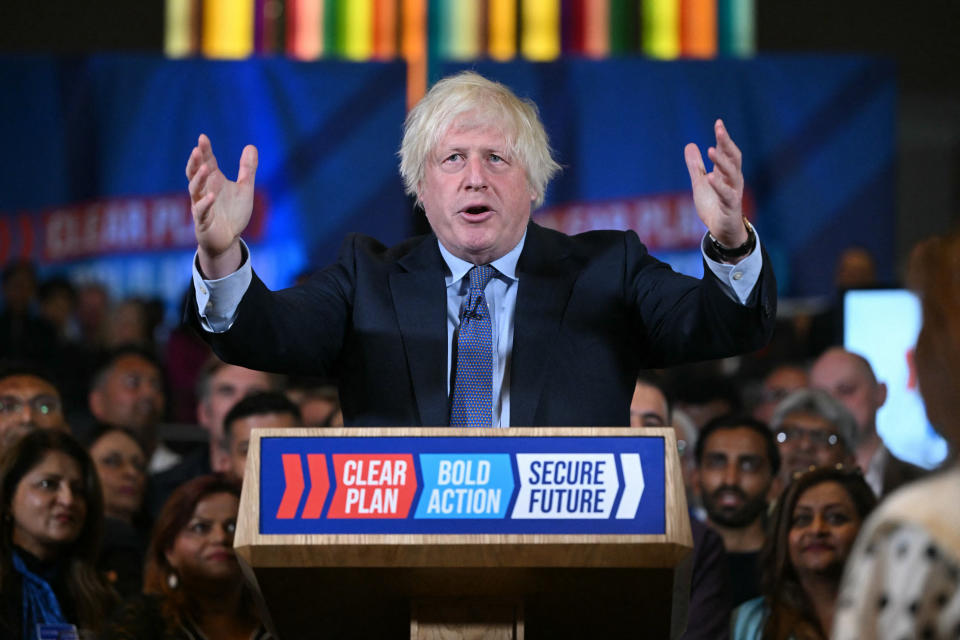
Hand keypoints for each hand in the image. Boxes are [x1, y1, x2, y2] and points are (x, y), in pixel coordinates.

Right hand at [185, 134, 257, 277]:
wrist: (228, 238)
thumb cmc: (233, 213)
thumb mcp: (244, 189)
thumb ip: (247, 169)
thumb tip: (251, 146)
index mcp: (213, 181)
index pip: (206, 162)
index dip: (204, 150)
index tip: (202, 137)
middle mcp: (204, 190)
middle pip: (194, 173)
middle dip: (195, 162)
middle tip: (197, 149)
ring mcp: (200, 205)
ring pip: (194, 190)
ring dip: (199, 179)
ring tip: (205, 168)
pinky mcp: (202, 221)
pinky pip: (201, 211)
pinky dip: (205, 203)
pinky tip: (210, 196)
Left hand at [684, 119, 746, 247]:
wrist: (722, 231)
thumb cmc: (714, 206)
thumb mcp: (700, 183)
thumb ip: (696, 166)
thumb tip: (690, 144)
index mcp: (726, 173)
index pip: (727, 151)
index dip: (723, 138)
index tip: (718, 123)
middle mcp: (733, 180)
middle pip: (734, 158)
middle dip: (727, 143)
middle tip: (719, 129)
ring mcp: (733, 192)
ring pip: (731, 174)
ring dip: (722, 161)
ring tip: (711, 150)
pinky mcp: (731, 207)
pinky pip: (727, 195)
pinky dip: (719, 186)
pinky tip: (711, 177)